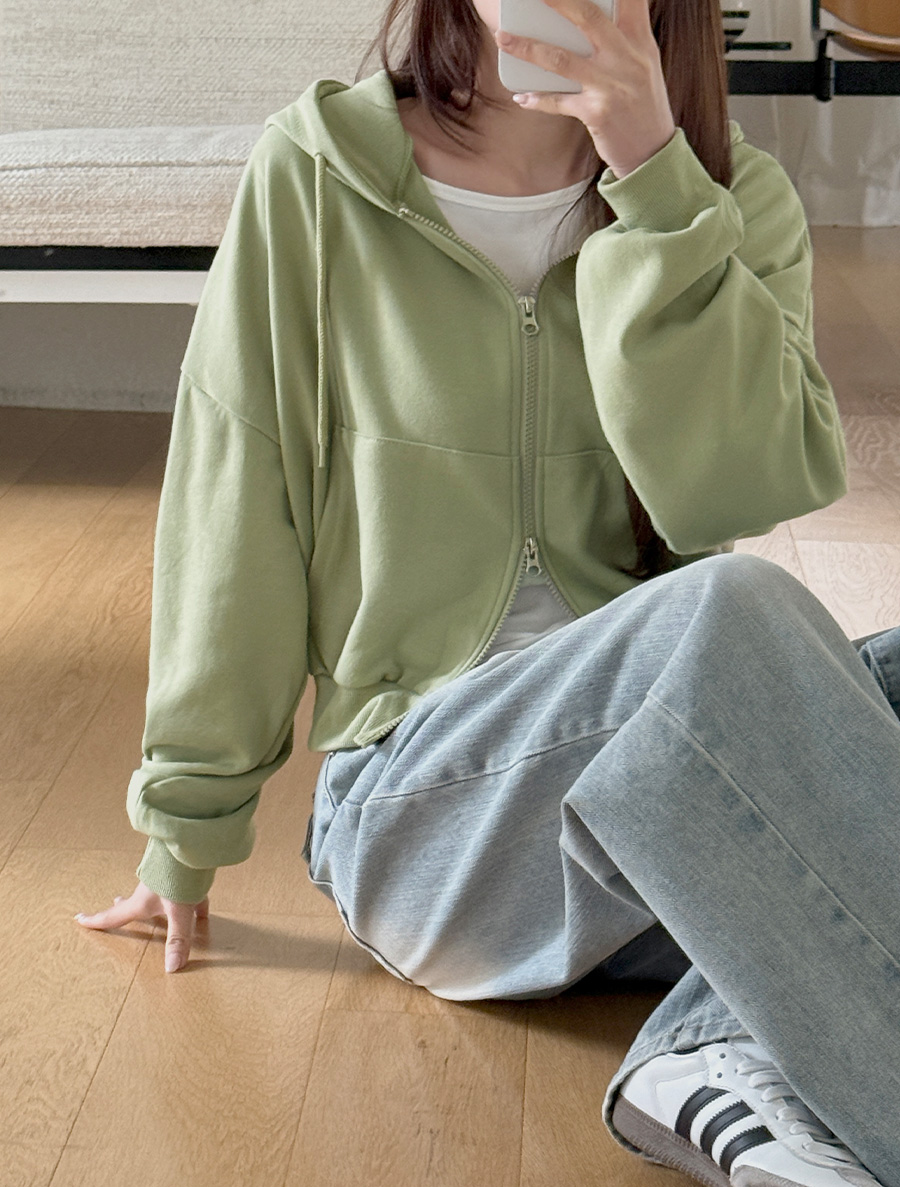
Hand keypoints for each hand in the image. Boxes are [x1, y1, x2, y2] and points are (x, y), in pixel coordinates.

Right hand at [74, 881, 208, 972]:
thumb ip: (177, 939)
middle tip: (115, 902)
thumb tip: (172, 969)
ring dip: (156, 903)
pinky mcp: (186, 876)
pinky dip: (193, 903)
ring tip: (158, 909)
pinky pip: (189, 893)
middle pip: (134, 902)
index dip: (96, 921)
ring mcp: (167, 882)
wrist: (192, 843)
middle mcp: (151, 891)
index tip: (79, 918)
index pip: (114, 916)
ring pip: (159, 895)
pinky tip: (203, 912)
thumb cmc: (179, 876)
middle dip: (125, 905)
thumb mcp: (179, 912)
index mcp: (142, 902)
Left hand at [494, 0, 676, 177]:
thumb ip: (624, 38)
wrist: (653, 153)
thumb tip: (588, 17)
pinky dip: (537, 100)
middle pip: (588, 17)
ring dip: (528, 47)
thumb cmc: (643, 106)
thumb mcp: (643, 65)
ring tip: (503, 37)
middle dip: (557, 0)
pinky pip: (559, 102)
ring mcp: (611, 86)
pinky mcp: (597, 113)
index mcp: (640, 42)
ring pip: (562, 59)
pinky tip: (521, 97)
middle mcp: (627, 59)